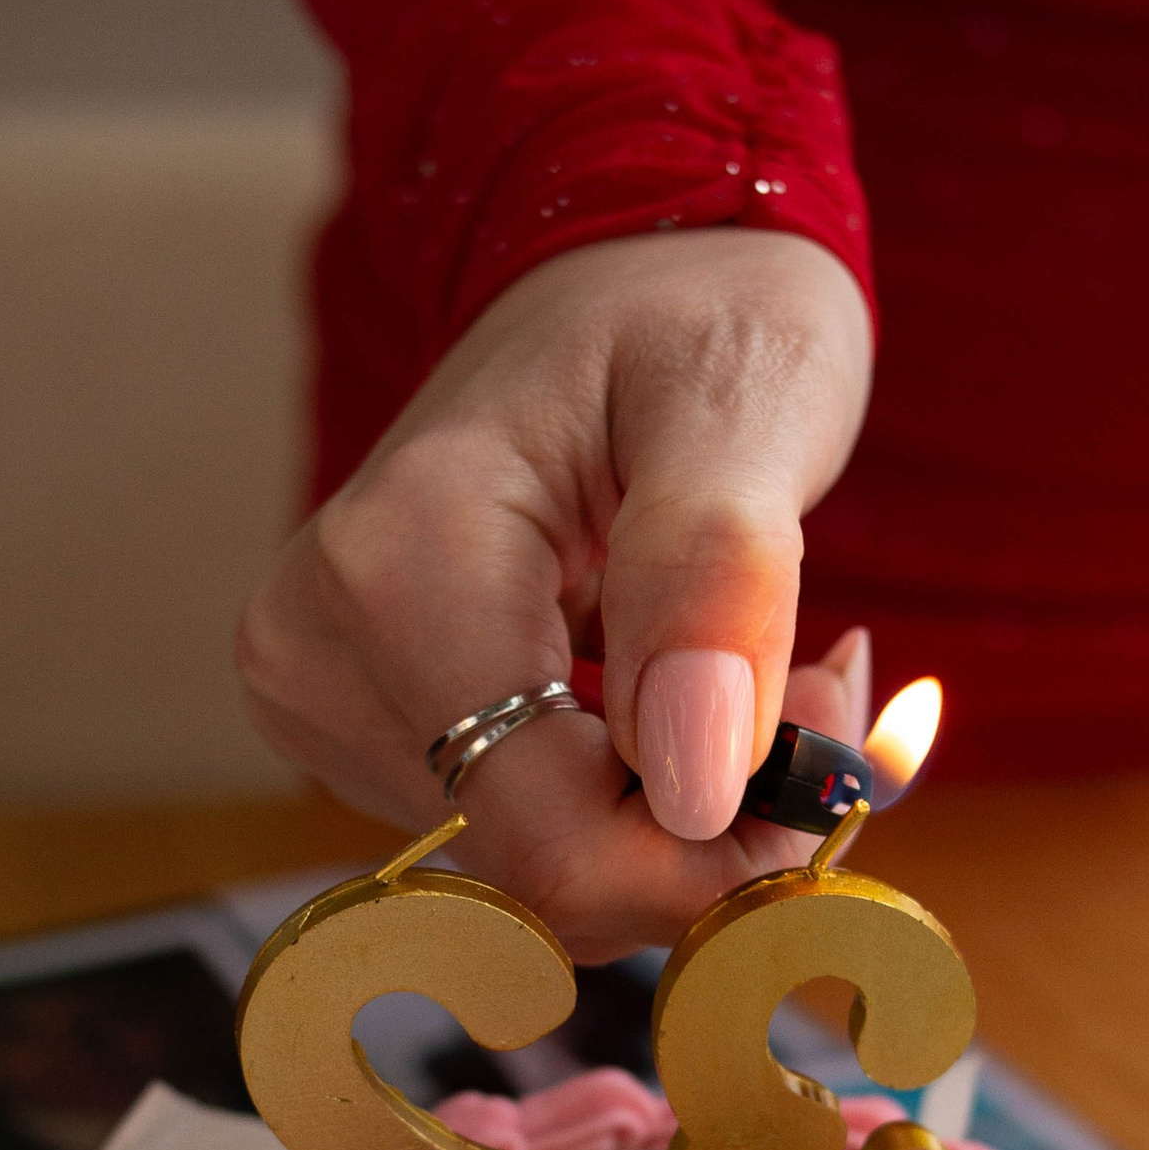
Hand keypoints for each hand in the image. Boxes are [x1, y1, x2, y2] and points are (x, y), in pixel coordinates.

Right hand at [238, 227, 876, 963]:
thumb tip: (694, 787)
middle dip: (709, 822)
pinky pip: (515, 835)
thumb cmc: (695, 311)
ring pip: (538, 872)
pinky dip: (624, 797)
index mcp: (401, 567)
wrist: (613, 275)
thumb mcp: (750, 399)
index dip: (720, 852)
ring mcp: (318, 698)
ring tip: (732, 660)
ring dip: (676, 810)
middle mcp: (323, 650)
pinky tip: (658, 686)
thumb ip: (720, 582)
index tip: (830, 738)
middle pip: (546, 874)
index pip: (556, 846)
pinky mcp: (347, 729)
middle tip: (810, 685)